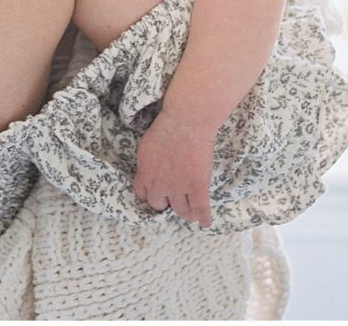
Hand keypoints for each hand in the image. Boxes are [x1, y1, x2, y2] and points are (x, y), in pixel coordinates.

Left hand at [133, 110, 215, 227]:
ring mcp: (179, 188)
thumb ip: (148, 161)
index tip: (154, 193)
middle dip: (165, 202)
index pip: (142, 193)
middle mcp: (160, 185)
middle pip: (159, 204)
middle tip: (172, 199)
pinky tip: (205, 222)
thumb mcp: (147, 145)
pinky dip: (204, 217)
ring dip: (185, 212)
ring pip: (181, 210)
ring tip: (190, 213)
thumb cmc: (166, 127)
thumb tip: (151, 166)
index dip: (149, 194)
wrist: (185, 123)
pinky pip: (200, 208)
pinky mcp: (197, 187)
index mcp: (145, 174)